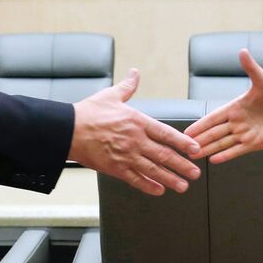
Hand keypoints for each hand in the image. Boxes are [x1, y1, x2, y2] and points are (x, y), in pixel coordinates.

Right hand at [69, 68, 201, 195]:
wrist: (68, 130)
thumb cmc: (88, 113)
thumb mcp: (111, 95)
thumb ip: (127, 87)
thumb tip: (135, 73)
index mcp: (137, 121)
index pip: (166, 134)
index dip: (183, 143)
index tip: (195, 150)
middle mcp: (135, 140)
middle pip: (164, 155)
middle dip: (182, 165)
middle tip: (195, 173)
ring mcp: (126, 156)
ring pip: (153, 170)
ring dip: (170, 179)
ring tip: (183, 186)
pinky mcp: (115, 168)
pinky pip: (135, 179)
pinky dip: (148, 186)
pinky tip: (159, 190)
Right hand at [185, 49, 262, 162]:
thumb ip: (251, 68)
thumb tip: (242, 51)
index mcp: (235, 107)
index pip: (213, 117)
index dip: (201, 124)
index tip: (187, 131)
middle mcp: (237, 122)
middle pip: (214, 133)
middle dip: (200, 140)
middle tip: (184, 147)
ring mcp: (244, 133)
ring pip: (222, 143)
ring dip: (209, 149)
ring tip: (195, 155)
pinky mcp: (254, 143)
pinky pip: (237, 150)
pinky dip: (226, 155)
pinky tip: (214, 160)